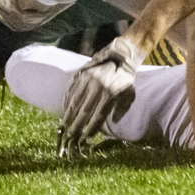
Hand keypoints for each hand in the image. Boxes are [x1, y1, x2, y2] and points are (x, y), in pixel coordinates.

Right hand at [57, 36, 144, 156]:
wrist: (118, 57)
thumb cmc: (125, 79)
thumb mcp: (129, 94)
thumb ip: (122, 109)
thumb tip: (114, 121)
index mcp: (110, 94)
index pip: (99, 115)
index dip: (92, 127)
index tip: (87, 137)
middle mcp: (97, 88)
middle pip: (85, 111)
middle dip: (78, 125)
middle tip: (72, 135)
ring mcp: (87, 81)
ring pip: (75, 102)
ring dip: (69, 115)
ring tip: (65, 125)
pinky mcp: (81, 76)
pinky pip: (71, 91)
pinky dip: (67, 101)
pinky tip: (65, 109)